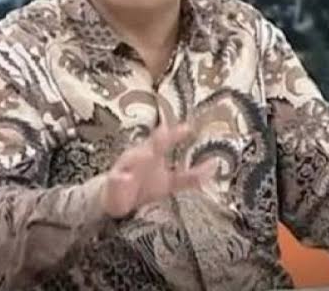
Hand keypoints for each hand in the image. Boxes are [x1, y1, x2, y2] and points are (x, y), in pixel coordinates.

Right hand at [99, 117, 216, 217]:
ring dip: (139, 156)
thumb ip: (190, 177)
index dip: (177, 134)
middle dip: (159, 139)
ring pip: (131, 159)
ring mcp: (126, 168)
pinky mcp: (114, 182)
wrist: (117, 201)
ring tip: (148, 154)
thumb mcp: (170, 183)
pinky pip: (116, 180)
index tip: (189, 128)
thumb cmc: (145, 186)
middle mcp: (140, 156)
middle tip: (167, 130)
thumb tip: (215, 166)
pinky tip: (124, 178)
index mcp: (153, 153)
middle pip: (150, 146)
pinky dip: (120, 179)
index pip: (167, 141)